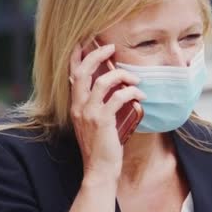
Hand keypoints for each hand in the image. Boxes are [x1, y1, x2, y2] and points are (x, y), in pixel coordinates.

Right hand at [68, 43, 145, 181]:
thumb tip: (114, 87)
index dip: (76, 56)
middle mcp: (78, 107)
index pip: (71, 75)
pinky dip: (131, 92)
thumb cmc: (102, 146)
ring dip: (121, 76)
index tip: (83, 42)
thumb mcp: (95, 122)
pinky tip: (140, 96)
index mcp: (76, 105)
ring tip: (136, 79)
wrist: (100, 170)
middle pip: (82, 72)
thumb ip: (99, 105)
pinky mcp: (101, 121)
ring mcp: (89, 113)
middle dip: (96, 55)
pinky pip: (117, 98)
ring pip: (102, 82)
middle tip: (111, 48)